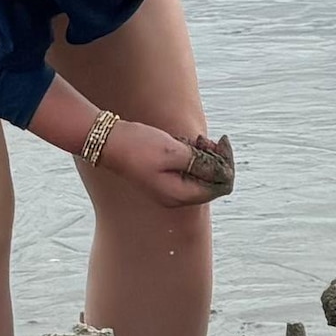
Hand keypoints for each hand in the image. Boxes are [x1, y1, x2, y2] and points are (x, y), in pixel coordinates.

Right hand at [85, 121, 221, 208]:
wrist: (109, 142)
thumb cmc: (139, 146)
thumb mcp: (174, 152)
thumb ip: (202, 163)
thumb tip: (225, 172)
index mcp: (180, 195)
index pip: (219, 186)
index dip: (226, 164)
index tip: (221, 141)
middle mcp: (177, 197)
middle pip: (212, 182)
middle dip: (215, 159)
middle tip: (206, 138)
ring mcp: (171, 189)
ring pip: (201, 175)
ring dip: (204, 155)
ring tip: (194, 138)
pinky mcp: (166, 179)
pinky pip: (189, 170)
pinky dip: (192, 156)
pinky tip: (185, 143)